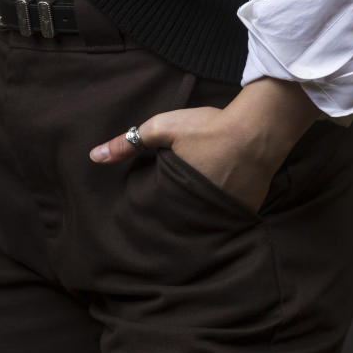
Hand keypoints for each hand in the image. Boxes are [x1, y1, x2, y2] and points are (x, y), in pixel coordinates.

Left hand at [89, 76, 321, 212]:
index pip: (155, 218)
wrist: (258, 129)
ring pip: (204, 224)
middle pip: (179, 224)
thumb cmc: (209, 127)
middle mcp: (200, 213)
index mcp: (177, 196)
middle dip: (170, 224)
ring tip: (185, 219)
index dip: (147, 219)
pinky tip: (214, 207)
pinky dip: (219, 214)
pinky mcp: (246, 211)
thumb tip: (94, 157)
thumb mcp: (163, 127)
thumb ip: (129, 142)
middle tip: (162, 223)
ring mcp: (225, 215)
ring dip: (195, 221)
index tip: (139, 222)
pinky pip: (226, 218)